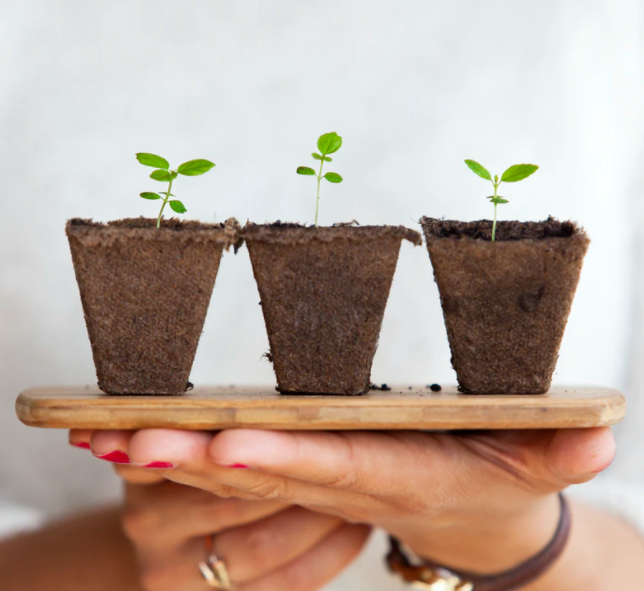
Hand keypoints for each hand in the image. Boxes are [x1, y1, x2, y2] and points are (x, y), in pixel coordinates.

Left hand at [84, 427, 614, 574]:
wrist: (468, 516)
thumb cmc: (492, 479)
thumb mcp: (533, 464)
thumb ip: (558, 452)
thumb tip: (602, 440)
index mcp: (393, 474)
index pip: (334, 466)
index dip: (286, 458)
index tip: (233, 444)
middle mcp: (341, 482)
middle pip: (264, 471)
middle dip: (198, 459)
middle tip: (133, 438)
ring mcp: (312, 482)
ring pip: (235, 474)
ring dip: (172, 460)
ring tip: (108, 437)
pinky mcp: (297, 473)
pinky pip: (230, 469)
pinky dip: (179, 459)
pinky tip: (128, 442)